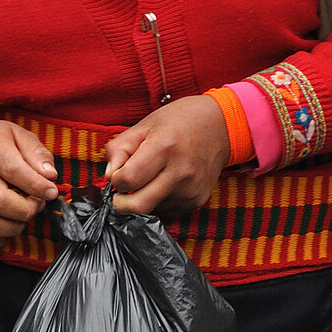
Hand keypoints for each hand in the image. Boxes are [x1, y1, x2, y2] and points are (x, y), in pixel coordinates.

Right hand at [0, 120, 58, 248]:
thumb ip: (37, 153)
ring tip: (24, 213)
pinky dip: (0, 238)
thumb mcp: (19, 134)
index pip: (12, 170)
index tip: (51, 192)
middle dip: (26, 209)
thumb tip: (49, 176)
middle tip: (37, 203)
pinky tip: (10, 224)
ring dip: (15, 226)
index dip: (36, 186)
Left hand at [105, 94, 230, 215]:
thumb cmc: (180, 121)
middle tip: (122, 191)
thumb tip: (108, 176)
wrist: (222, 125)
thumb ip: (120, 148)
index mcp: (164, 148)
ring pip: (151, 211)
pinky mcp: (197, 201)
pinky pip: (166, 211)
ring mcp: (190, 190)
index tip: (118, 173)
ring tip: (149, 179)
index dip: (116, 179)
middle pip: (137, 206)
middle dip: (121, 203)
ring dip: (141, 201)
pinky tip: (164, 183)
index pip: (128, 180)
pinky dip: (158, 202)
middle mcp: (180, 172)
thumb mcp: (146, 124)